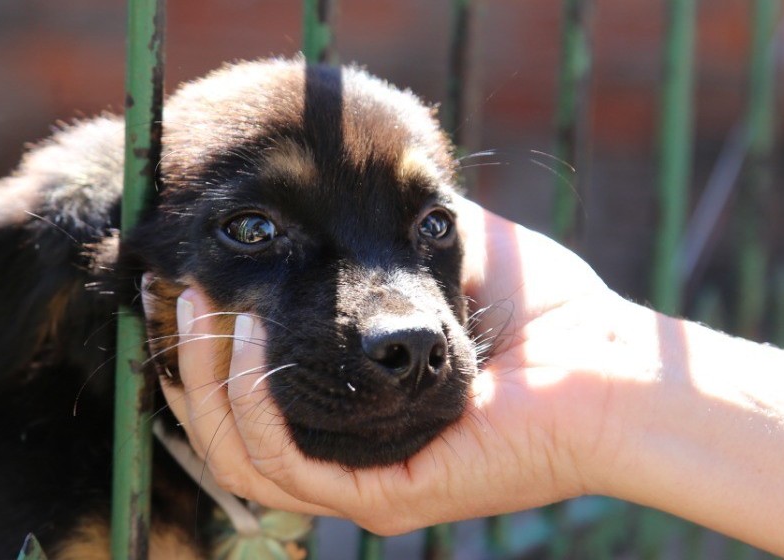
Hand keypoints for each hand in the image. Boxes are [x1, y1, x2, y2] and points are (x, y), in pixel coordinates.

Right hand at [155, 196, 631, 534]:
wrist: (606, 364)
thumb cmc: (541, 317)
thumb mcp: (437, 262)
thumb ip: (378, 243)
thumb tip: (324, 191)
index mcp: (354, 422)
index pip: (246, 407)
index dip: (204, 353)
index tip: (186, 284)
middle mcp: (348, 463)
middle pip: (224, 434)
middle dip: (189, 361)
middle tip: (177, 289)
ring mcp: (362, 487)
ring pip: (238, 455)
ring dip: (206, 380)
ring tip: (205, 307)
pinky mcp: (382, 497)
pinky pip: (283, 463)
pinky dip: (251, 403)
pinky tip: (248, 337)